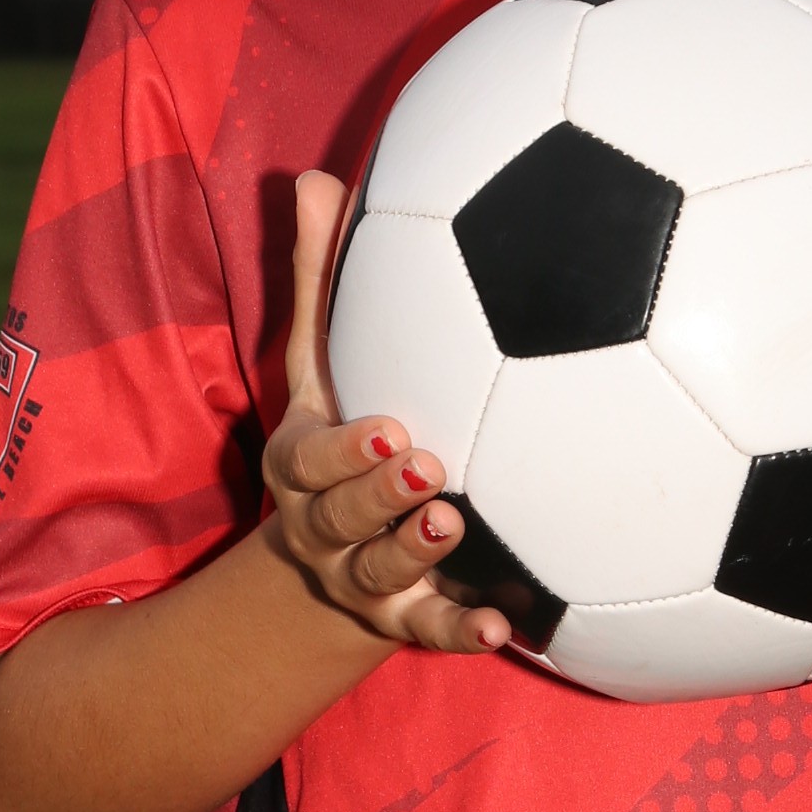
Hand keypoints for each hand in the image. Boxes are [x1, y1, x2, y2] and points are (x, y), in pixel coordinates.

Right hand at [262, 170, 512, 654]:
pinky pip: (435, 634)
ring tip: (452, 524)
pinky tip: (510, 628)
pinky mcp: (409, 620)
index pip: (307, 462)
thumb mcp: (321, 366)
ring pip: (381, 575)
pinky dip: (465, 633)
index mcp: (301, 467)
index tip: (387, 425)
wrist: (336, 557)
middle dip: (377, 497)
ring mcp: (364, 580)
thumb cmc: (341, 435)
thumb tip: (314, 177)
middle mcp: (324, 529)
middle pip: (339, 520)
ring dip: (415, 553)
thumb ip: (319, 280)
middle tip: (429, 467)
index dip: (342, 451)